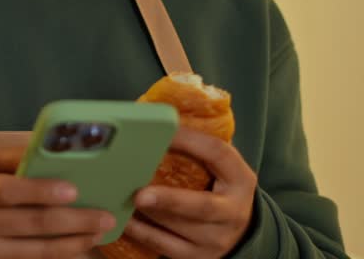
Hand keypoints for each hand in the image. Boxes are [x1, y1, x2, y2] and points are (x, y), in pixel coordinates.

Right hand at [0, 146, 116, 258]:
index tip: (73, 190)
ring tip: (100, 231)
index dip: (40, 191)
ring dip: (74, 241)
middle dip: (73, 220)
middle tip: (105, 216)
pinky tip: (81, 243)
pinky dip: (61, 252)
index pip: (7, 191)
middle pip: (29, 223)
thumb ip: (16, 157)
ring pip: (36, 249)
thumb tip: (55, 151)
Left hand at [120, 127, 257, 258]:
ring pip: (178, 228)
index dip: (191, 141)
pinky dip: (143, 233)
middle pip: (202, 207)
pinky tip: (125, 220)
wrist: (240, 232)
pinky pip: (166, 246)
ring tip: (122, 200)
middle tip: (139, 194)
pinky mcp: (199, 257)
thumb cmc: (219, 187)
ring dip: (148, 214)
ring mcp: (216, 239)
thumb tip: (152, 118)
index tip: (163, 132)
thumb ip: (198, 148)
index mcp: (240, 179)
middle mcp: (233, 212)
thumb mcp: (221, 168)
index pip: (218, 155)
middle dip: (169, 200)